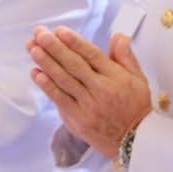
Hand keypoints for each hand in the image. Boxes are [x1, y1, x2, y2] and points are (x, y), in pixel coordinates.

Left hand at [28, 27, 150, 159]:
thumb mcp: (139, 78)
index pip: (91, 54)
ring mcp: (87, 104)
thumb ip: (126, 56)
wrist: (134, 140)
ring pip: (64, 80)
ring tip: (33, 48)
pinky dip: (47, 86)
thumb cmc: (135, 107)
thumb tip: (117, 36)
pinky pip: (60, 99)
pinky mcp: (78, 119)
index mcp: (115, 76)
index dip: (74, 42)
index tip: (60, 30)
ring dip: (46, 63)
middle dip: (54, 47)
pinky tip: (36, 74)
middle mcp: (100, 88)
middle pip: (74, 64)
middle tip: (40, 33)